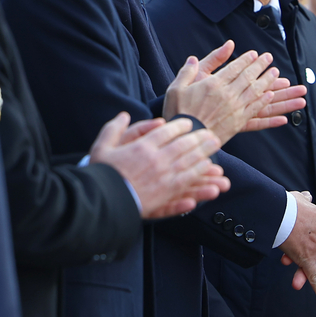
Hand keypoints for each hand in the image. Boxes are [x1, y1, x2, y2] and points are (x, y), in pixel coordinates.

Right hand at [89, 112, 228, 217]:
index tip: (189, 124)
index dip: (180, 126)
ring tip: (215, 148)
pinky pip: (187, 183)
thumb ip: (114, 129)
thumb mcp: (101, 147)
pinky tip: (207, 172)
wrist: (100, 202)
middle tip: (211, 135)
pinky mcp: (166, 195)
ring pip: (189, 163)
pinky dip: (198, 176)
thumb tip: (124, 115)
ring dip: (204, 154)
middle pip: (184, 146)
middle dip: (199, 138)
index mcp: (142, 147)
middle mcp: (157, 160)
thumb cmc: (100, 174)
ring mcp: (163, 178)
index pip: (167, 132)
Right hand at [164, 41, 299, 144]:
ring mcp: (235, 109)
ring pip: (255, 91)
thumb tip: (193, 58)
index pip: (234, 68)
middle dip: (260, 66)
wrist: (186, 139)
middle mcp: (227, 95)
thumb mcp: (177, 88)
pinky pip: (255, 109)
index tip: (254, 54)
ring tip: (276, 73)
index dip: (246, 60)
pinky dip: (264, 101)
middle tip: (268, 58)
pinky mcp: (238, 123)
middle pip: (248, 77)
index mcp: (213, 84)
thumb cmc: (178, 113)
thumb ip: (187, 71)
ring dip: (267, 81)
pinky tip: (271, 95)